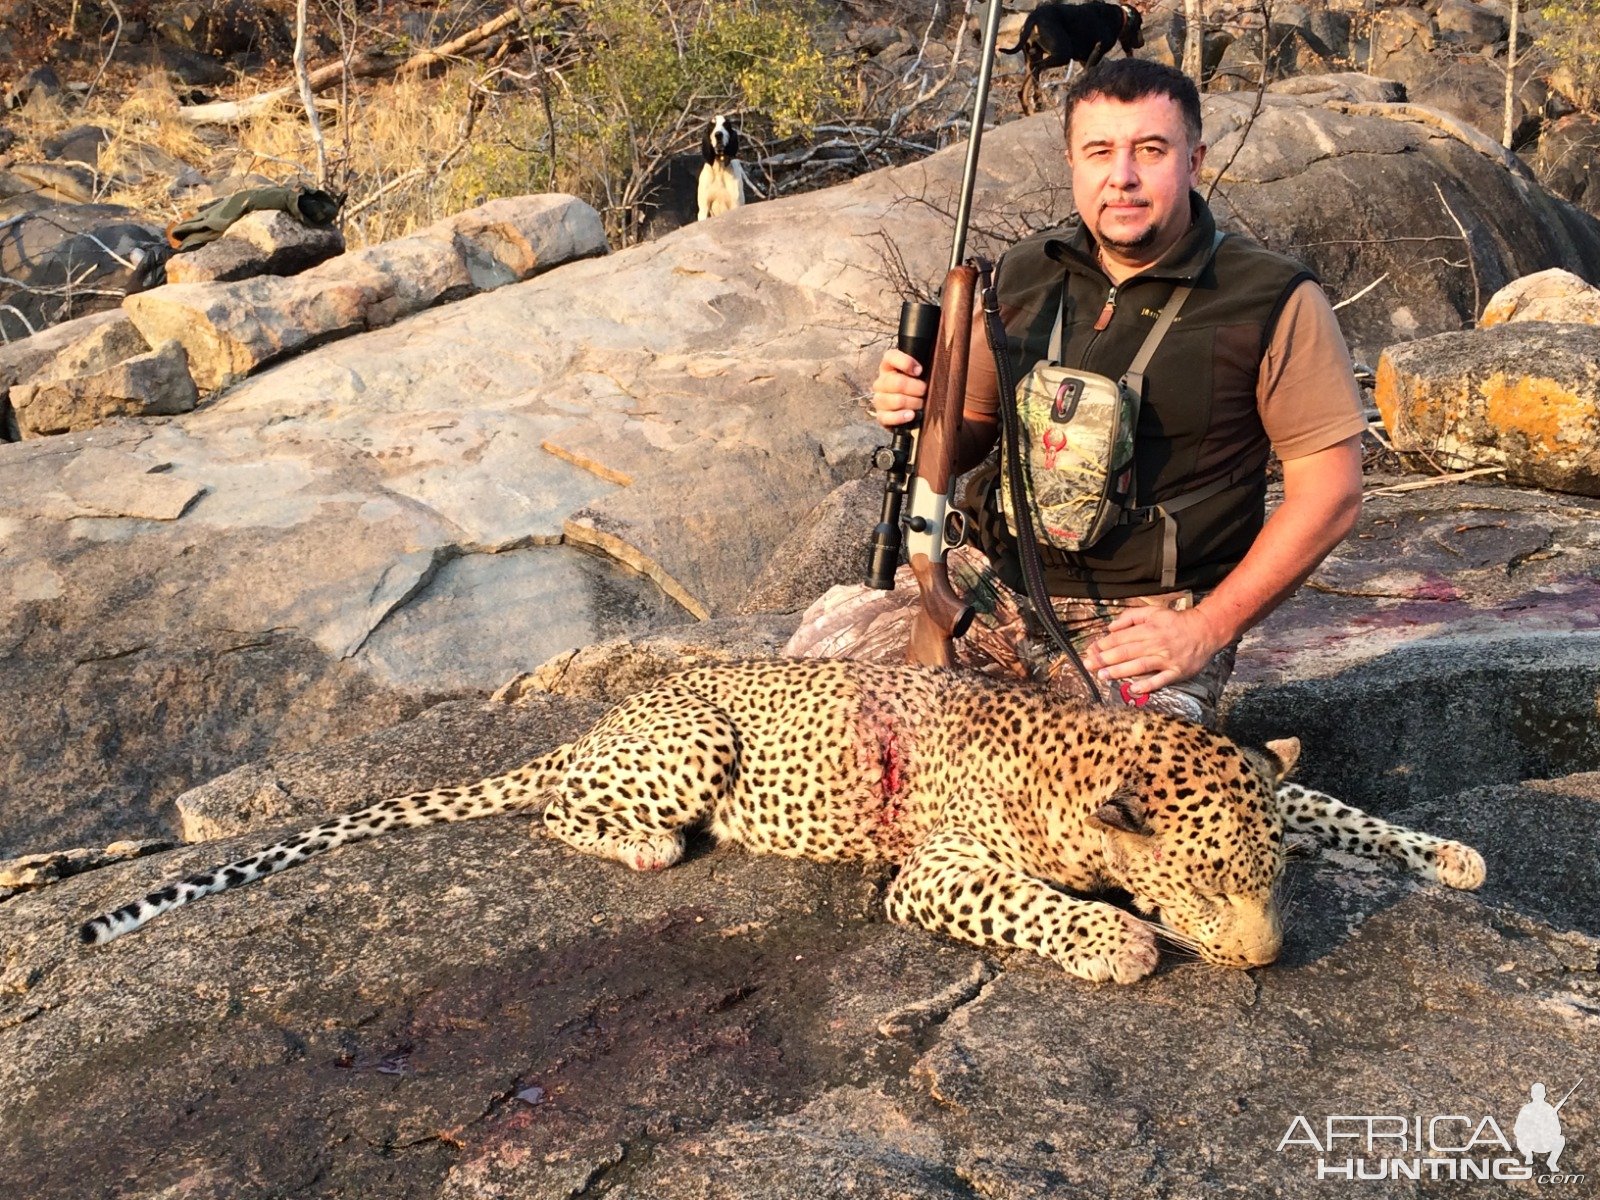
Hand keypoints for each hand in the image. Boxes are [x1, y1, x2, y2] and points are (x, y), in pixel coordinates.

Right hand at [870, 348, 925, 428]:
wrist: (908, 409)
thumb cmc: (916, 386)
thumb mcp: (919, 373)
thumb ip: (921, 366)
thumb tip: (929, 367)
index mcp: (888, 366)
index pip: (890, 357)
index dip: (906, 362)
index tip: (920, 371)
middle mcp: (881, 382)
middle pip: (897, 383)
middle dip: (916, 388)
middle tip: (925, 391)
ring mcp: (879, 399)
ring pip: (896, 400)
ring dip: (913, 403)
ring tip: (921, 404)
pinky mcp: (881, 416)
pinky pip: (888, 417)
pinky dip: (901, 417)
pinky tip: (911, 415)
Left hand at [1080, 606, 1229, 695]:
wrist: (1205, 630)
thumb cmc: (1175, 622)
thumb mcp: (1153, 612)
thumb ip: (1130, 616)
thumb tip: (1110, 627)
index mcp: (1148, 629)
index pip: (1121, 638)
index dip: (1103, 645)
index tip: (1090, 651)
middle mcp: (1155, 643)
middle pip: (1126, 652)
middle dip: (1105, 659)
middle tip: (1089, 666)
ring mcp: (1166, 659)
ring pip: (1139, 666)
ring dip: (1120, 671)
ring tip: (1103, 676)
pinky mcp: (1176, 671)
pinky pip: (1160, 680)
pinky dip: (1147, 685)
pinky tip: (1134, 689)